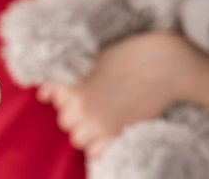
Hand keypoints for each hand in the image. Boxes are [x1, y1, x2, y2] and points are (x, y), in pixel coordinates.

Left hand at [37, 32, 187, 158]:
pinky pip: (95, 152)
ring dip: (86, 128)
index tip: (84, 85)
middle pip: (65, 121)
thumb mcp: (92, 60)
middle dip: (76, 112)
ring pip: (78, 138)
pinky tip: (110, 127)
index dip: (68, 93)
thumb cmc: (129, 55)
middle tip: (97, 97)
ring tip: (104, 112)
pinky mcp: (118, 136)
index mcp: (73, 87)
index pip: (55, 100)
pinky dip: (99, 144)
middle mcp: (82, 109)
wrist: (165, 64)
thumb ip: (65, 80)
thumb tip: (42, 95)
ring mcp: (100, 125)